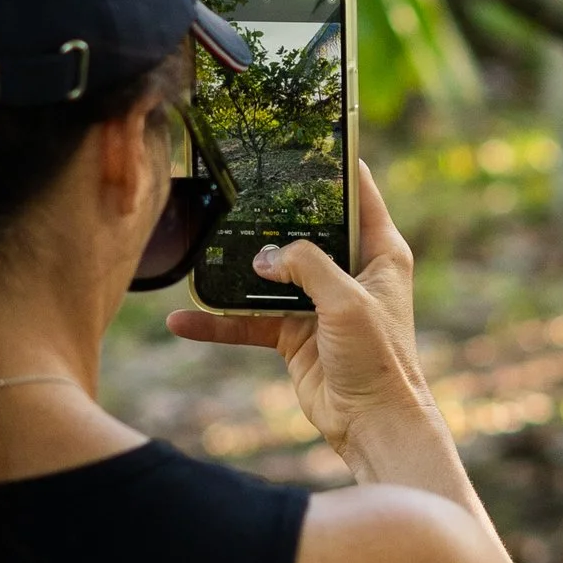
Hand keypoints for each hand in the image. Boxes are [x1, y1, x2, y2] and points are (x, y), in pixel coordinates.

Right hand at [166, 163, 463, 497]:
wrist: (373, 424)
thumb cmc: (379, 359)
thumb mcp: (346, 301)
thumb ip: (306, 266)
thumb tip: (264, 255)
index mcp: (380, 252)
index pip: (358, 193)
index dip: (334, 165)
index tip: (303, 138)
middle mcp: (350, 271)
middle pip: (305, 229)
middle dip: (270, 214)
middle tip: (234, 186)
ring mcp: (319, 302)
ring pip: (269, 274)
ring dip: (236, 269)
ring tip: (198, 247)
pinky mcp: (294, 333)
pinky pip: (248, 320)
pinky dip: (218, 322)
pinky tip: (182, 321)